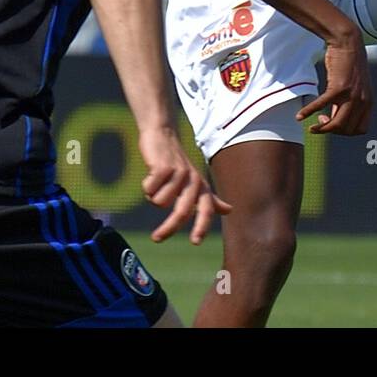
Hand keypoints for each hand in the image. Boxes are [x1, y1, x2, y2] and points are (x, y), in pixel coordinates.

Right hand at [138, 125, 230, 243]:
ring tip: (155, 183)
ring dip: (153, 196)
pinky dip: (146, 186)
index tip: (195, 242)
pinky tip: (150, 175)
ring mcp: (179, 173)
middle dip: (168, 228)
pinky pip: (149, 190)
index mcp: (201, 187)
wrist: (162, 134)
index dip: (202, 226)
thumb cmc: (177, 162)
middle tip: (156, 238)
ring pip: (160, 202)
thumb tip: (230, 210)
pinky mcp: (163, 167)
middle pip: (182, 212)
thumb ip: (210, 198)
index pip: (206, 209)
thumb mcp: (195, 180)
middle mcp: (193, 181)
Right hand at [297, 27, 372, 134]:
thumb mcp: (355, 87)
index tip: (335, 124)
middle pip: (347, 130)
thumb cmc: (349, 64)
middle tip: (321, 123)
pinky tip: (300, 116)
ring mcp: (351, 95)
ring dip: (323, 130)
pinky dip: (309, 112)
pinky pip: (321, 106)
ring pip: (337, 124)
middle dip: (333, 131)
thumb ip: (348, 103)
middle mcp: (362, 101)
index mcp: (368, 102)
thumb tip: (334, 117)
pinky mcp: (338, 87)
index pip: (360, 129)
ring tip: (312, 129)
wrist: (348, 43)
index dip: (346, 132)